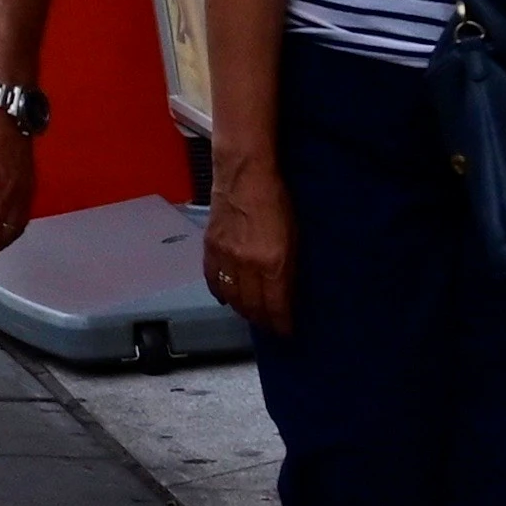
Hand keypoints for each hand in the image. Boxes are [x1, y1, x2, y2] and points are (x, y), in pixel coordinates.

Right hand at [204, 172, 296, 340]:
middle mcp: (246, 264)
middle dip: (262, 319)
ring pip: (231, 295)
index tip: (286, 332)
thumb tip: (285, 290)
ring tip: (251, 315)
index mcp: (272, 262)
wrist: (245, 173)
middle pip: (251, 305)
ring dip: (242, 309)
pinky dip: (220, 292)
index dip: (280, 323)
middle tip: (270, 326)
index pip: (274, 305)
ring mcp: (224, 256)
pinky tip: (227, 297)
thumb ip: (288, 266)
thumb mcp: (295, 236)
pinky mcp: (210, 246)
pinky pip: (213, 279)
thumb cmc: (280, 200)